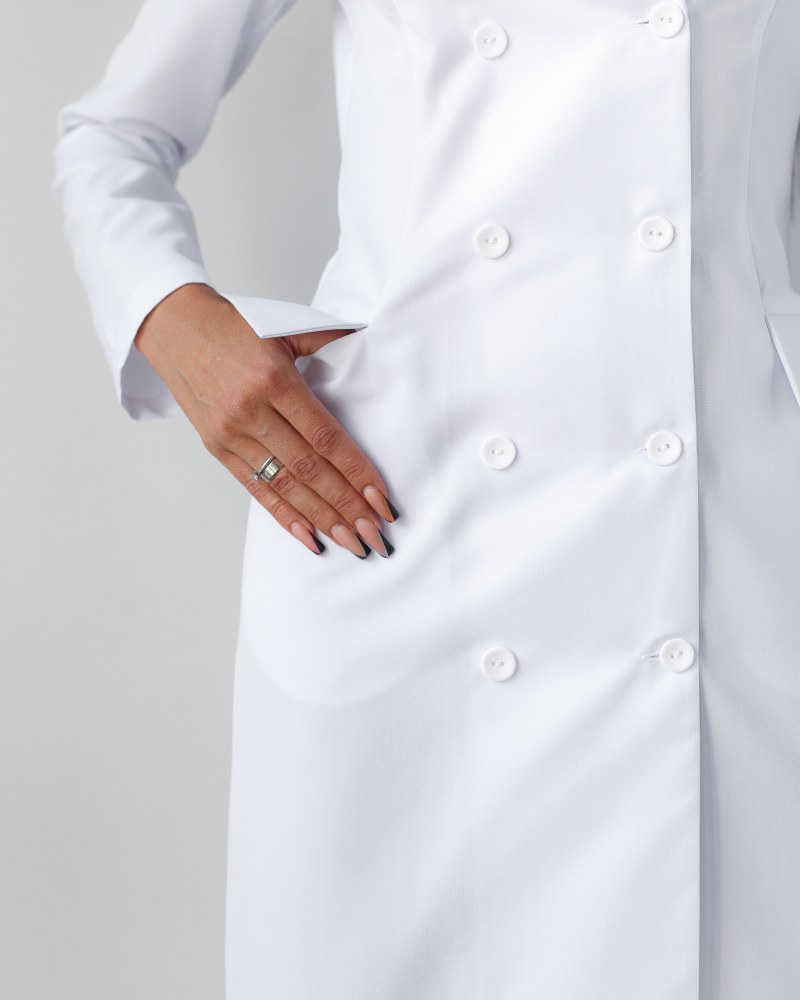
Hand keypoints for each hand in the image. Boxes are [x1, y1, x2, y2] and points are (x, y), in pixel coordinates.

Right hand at [134, 282, 396, 556]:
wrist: (172, 323)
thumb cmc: (231, 323)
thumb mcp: (285, 325)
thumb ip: (327, 342)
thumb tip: (367, 342)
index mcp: (274, 379)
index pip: (325, 438)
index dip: (356, 472)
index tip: (381, 498)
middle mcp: (251, 411)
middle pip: (310, 470)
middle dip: (346, 506)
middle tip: (375, 534)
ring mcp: (231, 433)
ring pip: (285, 486)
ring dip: (322, 518)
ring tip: (351, 541)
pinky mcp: (217, 447)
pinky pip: (255, 489)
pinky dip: (284, 516)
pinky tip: (309, 536)